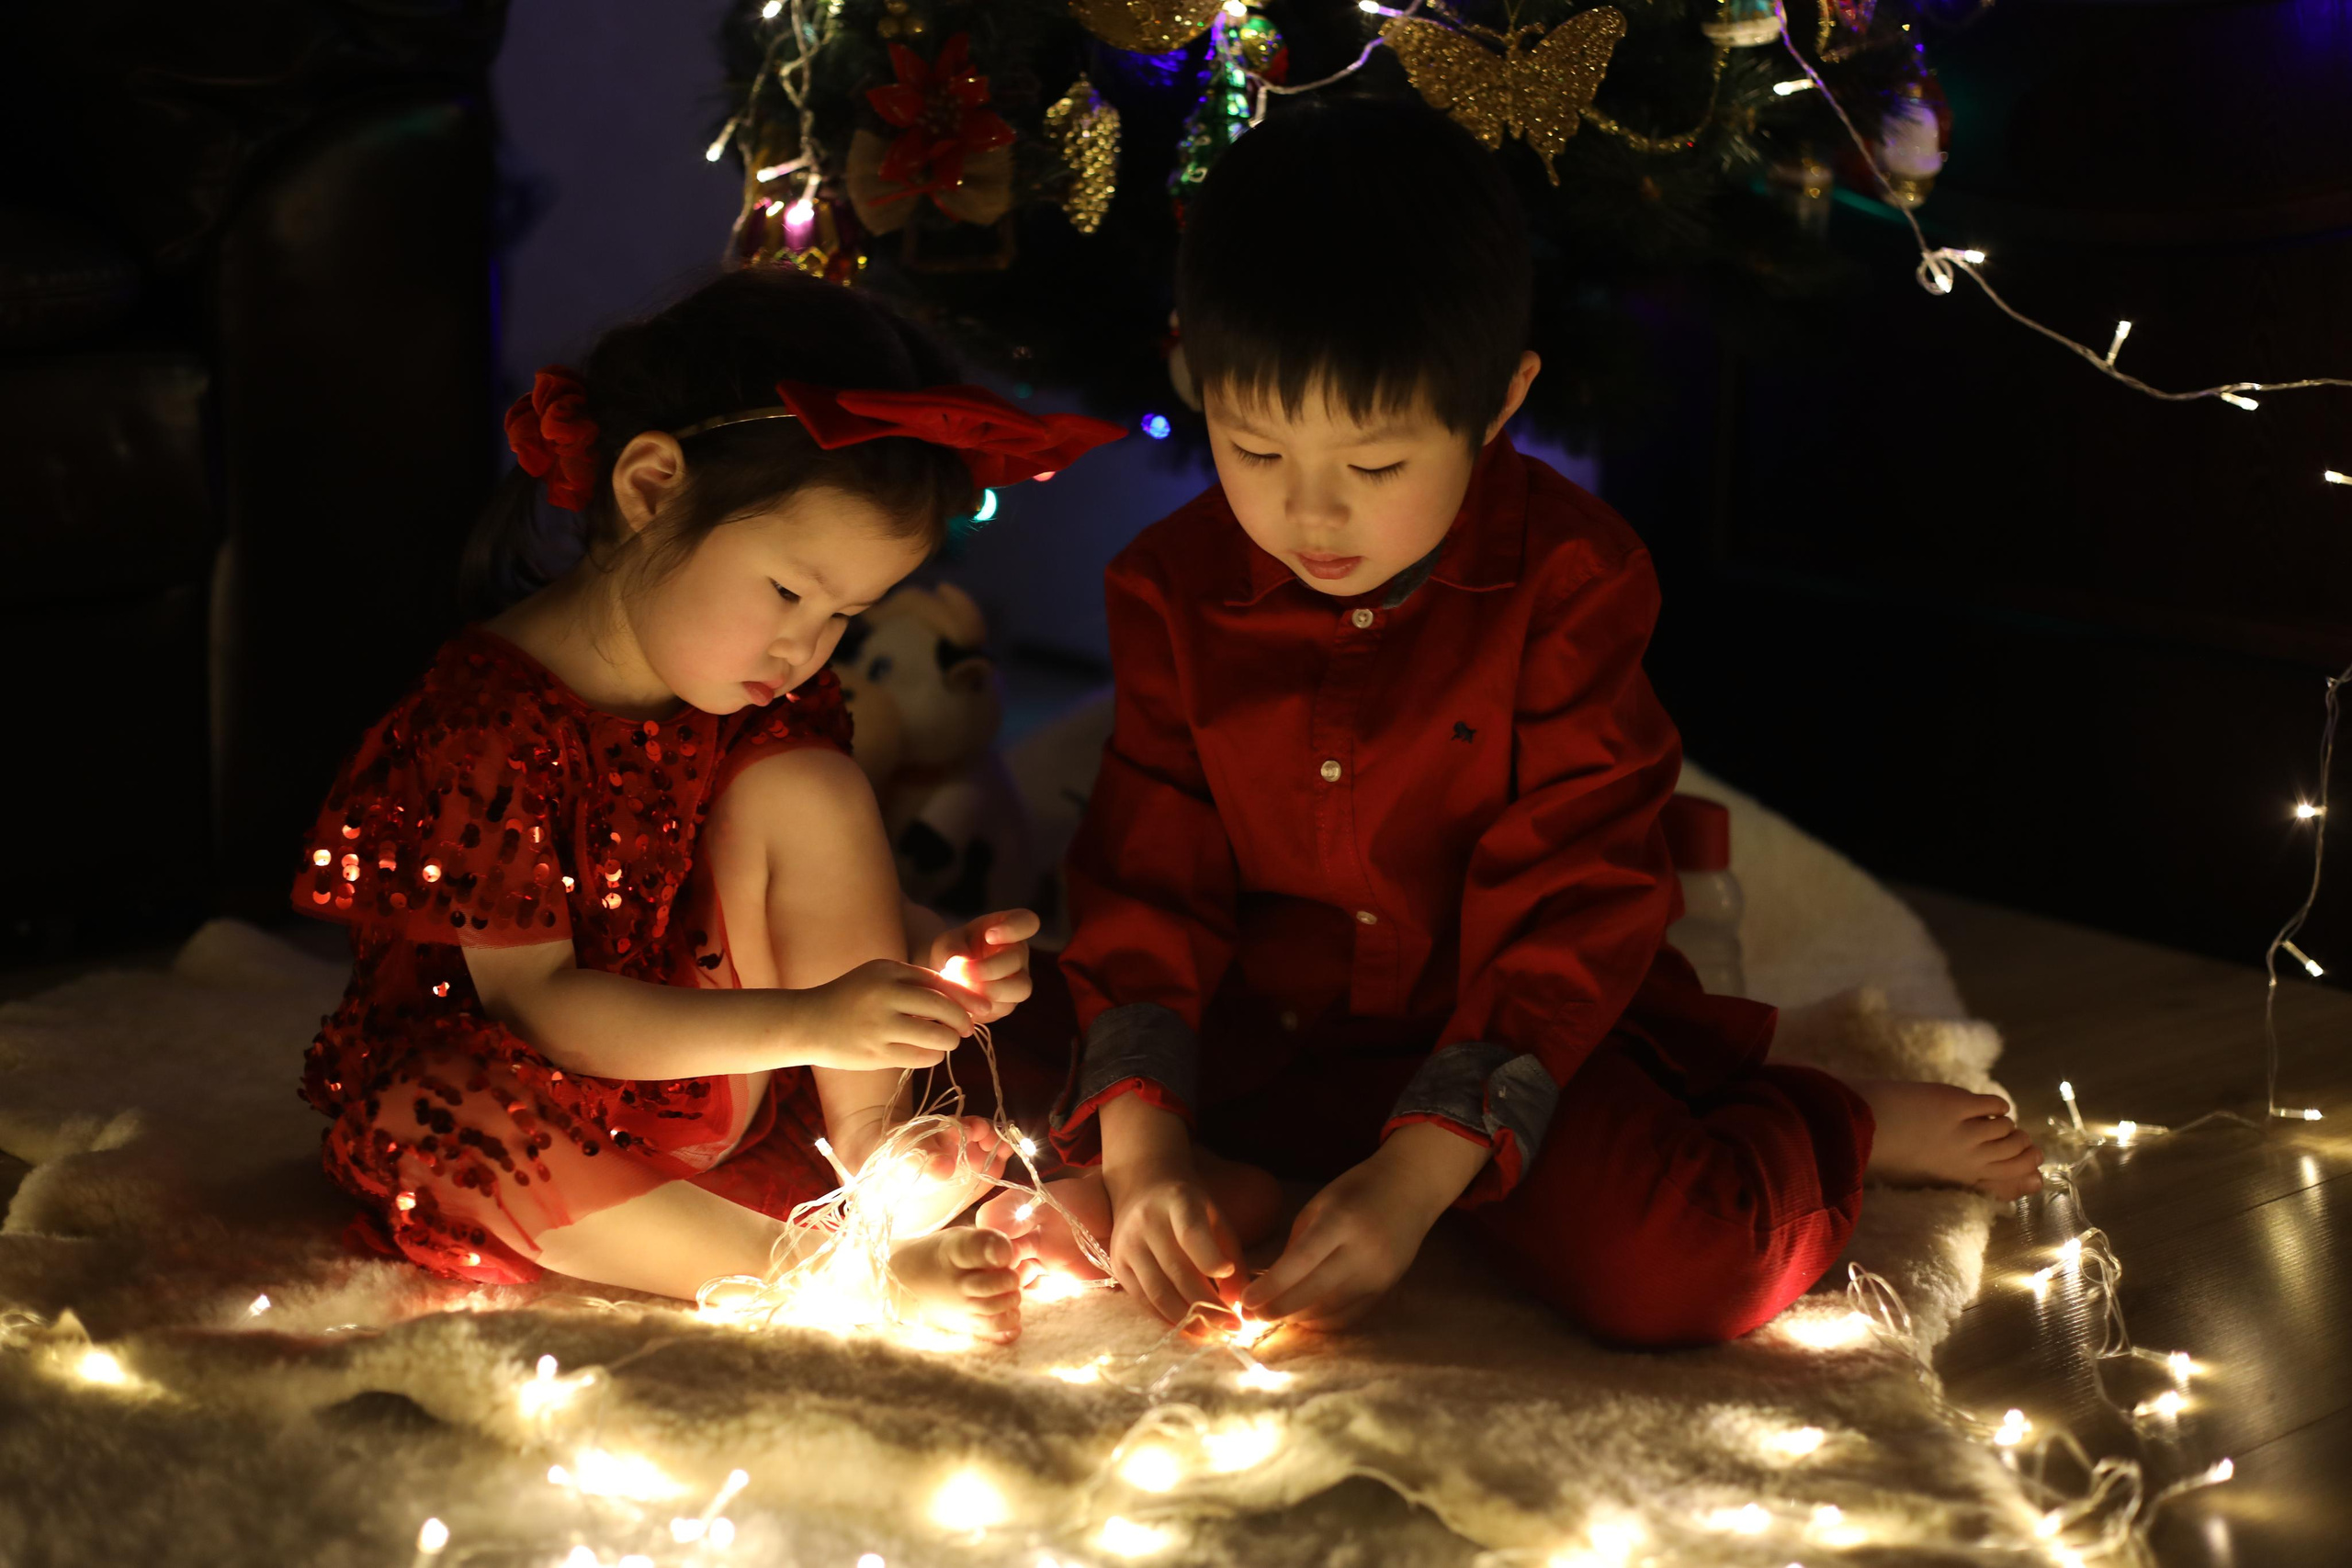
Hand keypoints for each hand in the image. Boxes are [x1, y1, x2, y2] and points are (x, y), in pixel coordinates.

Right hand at [787, 958, 971, 1071]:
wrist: (808, 1022)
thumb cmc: (850, 999)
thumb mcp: (878, 977)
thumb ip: (913, 982)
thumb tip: (960, 998)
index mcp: (888, 970)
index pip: (939, 981)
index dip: (965, 996)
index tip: (981, 1007)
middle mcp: (885, 994)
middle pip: (942, 1007)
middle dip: (962, 1020)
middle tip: (968, 1028)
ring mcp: (880, 1025)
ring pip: (936, 1035)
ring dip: (949, 1040)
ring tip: (949, 1041)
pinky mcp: (876, 1053)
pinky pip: (920, 1057)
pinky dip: (933, 1056)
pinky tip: (932, 1053)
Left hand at [926, 909, 1038, 1024]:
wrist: (950, 977)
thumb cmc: (953, 951)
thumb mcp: (946, 943)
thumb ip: (951, 950)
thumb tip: (959, 967)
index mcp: (1009, 929)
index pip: (1027, 921)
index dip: (1013, 928)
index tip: (989, 935)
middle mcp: (1019, 955)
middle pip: (1018, 960)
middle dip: (988, 968)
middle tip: (960, 972)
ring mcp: (1018, 981)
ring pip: (1019, 989)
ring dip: (986, 990)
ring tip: (960, 987)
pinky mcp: (1008, 1004)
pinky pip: (1002, 1008)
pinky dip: (979, 1006)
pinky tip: (960, 1000)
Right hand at [1104, 1151, 1244, 1324]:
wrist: (1142, 1187)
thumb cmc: (1189, 1208)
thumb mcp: (1215, 1219)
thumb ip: (1230, 1256)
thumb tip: (1238, 1302)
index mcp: (1178, 1202)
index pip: (1191, 1233)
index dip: (1210, 1259)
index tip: (1229, 1275)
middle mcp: (1147, 1222)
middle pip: (1177, 1271)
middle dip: (1208, 1305)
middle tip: (1232, 1326)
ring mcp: (1128, 1244)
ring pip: (1158, 1291)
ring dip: (1187, 1319)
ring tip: (1212, 1333)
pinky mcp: (1117, 1265)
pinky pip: (1143, 1299)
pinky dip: (1166, 1317)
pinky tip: (1187, 1326)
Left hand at [1238, 1132, 1469, 1330]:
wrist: (1410, 1188)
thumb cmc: (1356, 1191)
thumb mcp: (1319, 1206)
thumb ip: (1296, 1245)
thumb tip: (1270, 1285)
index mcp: (1341, 1221)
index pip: (1301, 1262)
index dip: (1271, 1286)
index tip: (1246, 1300)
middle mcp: (1363, 1252)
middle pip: (1314, 1293)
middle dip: (1278, 1309)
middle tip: (1250, 1316)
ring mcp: (1378, 1274)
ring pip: (1330, 1310)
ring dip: (1297, 1317)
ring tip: (1271, 1315)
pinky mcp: (1387, 1288)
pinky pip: (1349, 1314)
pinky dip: (1322, 1320)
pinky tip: (1302, 1316)